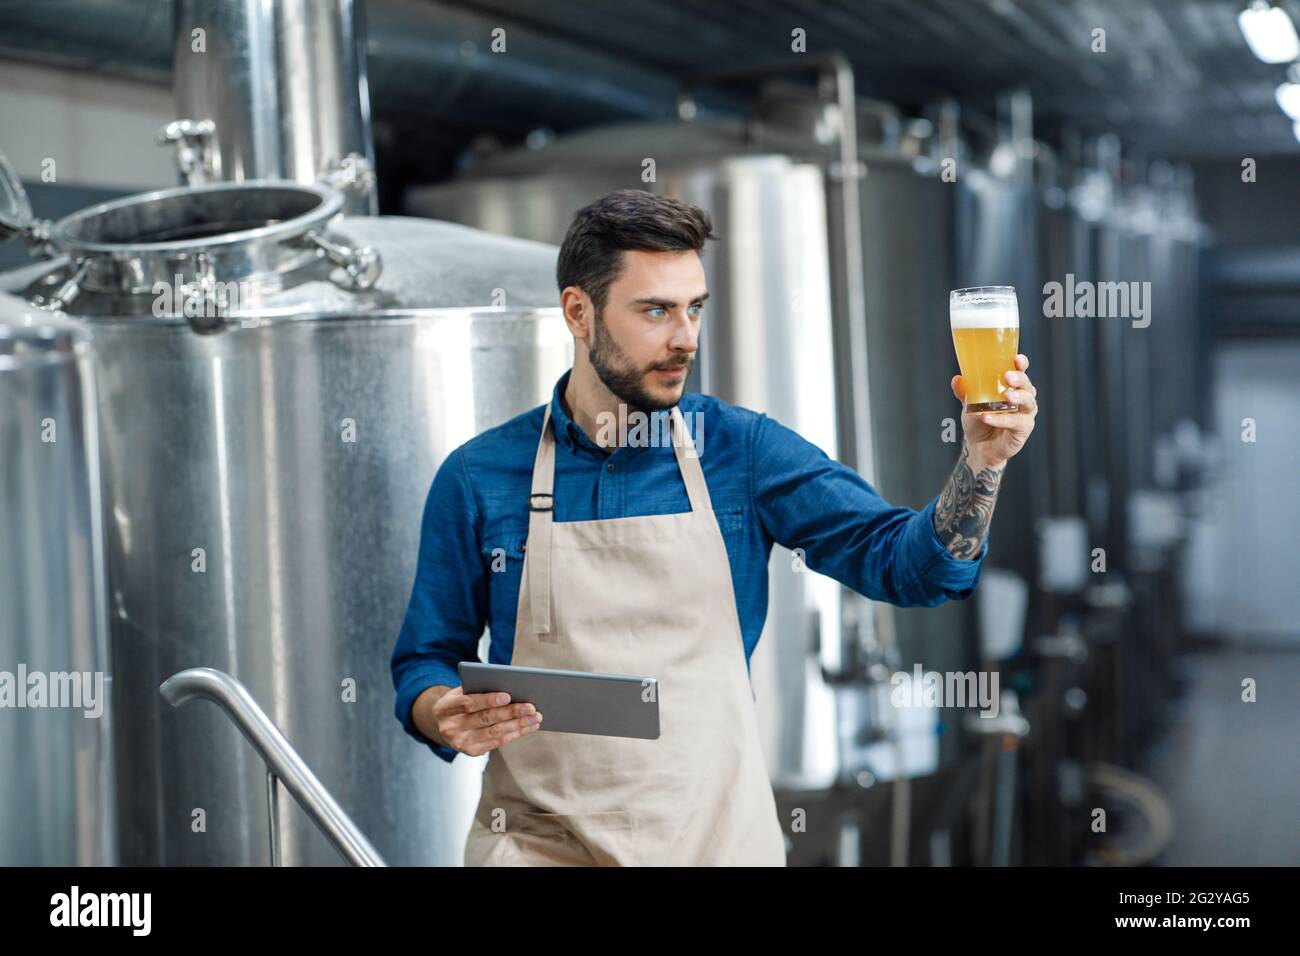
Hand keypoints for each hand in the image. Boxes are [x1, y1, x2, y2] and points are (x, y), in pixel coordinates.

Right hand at [417, 685, 542, 755]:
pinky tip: (527, 727)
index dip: (488, 700)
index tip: (508, 696)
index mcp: (445, 707)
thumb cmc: (460, 701)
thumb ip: (479, 688)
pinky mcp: (470, 751)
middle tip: (531, 708)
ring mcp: (459, 742)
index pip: (468, 702)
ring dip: (518, 725)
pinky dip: (514, 734)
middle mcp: (450, 727)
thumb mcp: (462, 691)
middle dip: (511, 713)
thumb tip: (511, 687)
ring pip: (494, 732)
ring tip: (535, 718)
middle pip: (485, 719)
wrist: (445, 722)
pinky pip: (496, 743)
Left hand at [950, 353, 1037, 470]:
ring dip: (1018, 398)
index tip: (1017, 359)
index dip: (1021, 364)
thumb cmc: (979, 420)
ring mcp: (1025, 414)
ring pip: (1028, 403)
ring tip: (1006, 396)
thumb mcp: (969, 404)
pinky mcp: (1023, 430)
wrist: (978, 447)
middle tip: (1008, 377)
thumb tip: (957, 379)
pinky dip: (1001, 419)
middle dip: (1020, 379)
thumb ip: (964, 391)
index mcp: (1013, 387)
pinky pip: (1015, 423)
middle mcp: (1023, 399)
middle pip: (1027, 385)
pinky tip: (987, 417)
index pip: (1021, 372)